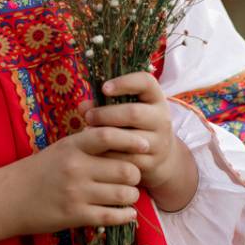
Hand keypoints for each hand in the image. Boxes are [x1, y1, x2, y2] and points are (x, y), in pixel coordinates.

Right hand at [0, 125, 147, 237]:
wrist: (10, 198)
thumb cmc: (42, 169)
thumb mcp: (63, 148)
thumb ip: (90, 143)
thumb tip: (124, 136)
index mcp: (73, 146)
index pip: (108, 136)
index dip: (131, 140)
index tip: (145, 144)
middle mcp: (76, 168)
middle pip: (125, 169)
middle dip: (136, 174)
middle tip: (133, 177)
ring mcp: (76, 193)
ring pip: (123, 194)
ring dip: (132, 195)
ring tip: (129, 194)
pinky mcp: (75, 216)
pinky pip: (111, 216)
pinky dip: (125, 215)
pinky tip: (127, 213)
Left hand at [82, 71, 198, 212]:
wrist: (159, 155)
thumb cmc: (134, 124)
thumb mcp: (126, 108)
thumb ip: (104, 104)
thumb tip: (82, 106)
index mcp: (156, 98)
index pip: (146, 82)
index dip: (125, 82)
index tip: (104, 88)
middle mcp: (162, 118)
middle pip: (133, 113)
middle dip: (106, 114)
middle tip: (88, 116)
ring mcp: (159, 142)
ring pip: (130, 139)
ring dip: (105, 135)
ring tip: (87, 132)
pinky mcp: (151, 162)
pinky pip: (126, 159)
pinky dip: (108, 154)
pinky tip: (95, 150)